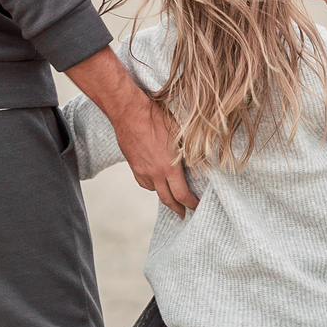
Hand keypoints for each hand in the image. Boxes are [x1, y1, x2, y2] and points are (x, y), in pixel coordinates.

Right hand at [66, 46, 195, 216]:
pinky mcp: (132, 165)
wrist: (129, 111)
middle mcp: (154, 173)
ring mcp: (141, 170)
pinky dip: (151, 185)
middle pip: (167, 199)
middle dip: (177, 209)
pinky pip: (143, 182)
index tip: (197, 206)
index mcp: (169, 167)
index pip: (182, 194)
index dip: (191, 203)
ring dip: (163, 195)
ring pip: (154, 190)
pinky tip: (155, 181)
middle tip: (183, 214)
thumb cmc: (156, 118)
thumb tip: (197, 161)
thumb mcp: (179, 134)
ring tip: (171, 196)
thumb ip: (187, 152)